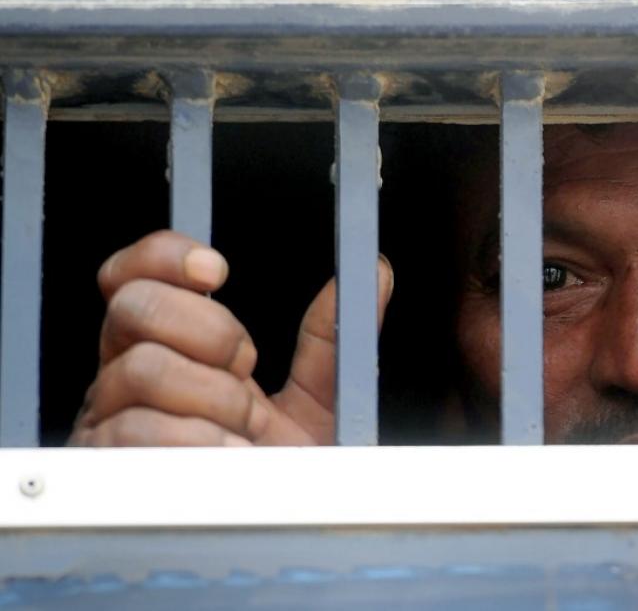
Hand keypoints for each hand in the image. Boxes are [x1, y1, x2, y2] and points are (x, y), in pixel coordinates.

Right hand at [67, 230, 392, 445]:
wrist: (269, 536)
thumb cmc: (280, 472)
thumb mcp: (316, 399)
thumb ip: (333, 336)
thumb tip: (376, 270)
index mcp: (167, 348)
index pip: (137, 276)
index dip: (164, 257)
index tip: (218, 271)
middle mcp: (128, 375)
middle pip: (133, 306)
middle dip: (208, 329)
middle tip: (247, 367)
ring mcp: (111, 420)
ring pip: (141, 368)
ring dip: (213, 397)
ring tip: (244, 430)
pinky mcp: (106, 467)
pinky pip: (138, 431)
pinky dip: (198, 441)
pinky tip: (228, 457)